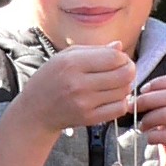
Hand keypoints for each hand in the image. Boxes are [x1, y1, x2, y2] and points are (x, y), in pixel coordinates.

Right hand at [15, 44, 135, 134]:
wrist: (35, 110)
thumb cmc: (50, 79)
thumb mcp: (65, 57)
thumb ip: (94, 50)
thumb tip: (119, 46)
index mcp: (72, 63)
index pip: (113, 58)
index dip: (123, 58)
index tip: (121, 59)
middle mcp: (78, 84)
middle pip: (123, 75)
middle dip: (129, 70)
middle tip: (125, 70)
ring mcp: (84, 103)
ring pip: (123, 92)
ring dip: (126, 86)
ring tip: (117, 83)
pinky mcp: (89, 119)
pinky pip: (118, 109)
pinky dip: (121, 102)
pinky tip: (113, 97)